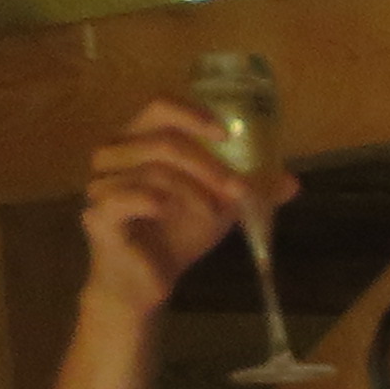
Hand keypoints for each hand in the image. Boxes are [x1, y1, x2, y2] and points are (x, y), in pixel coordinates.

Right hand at [76, 96, 280, 313]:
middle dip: (208, 165)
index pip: (159, 107)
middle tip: (239, 190)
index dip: (192, 114)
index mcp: (139, 142)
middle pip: (163, 140)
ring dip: (193, 190)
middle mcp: (114, 155)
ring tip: (214, 213)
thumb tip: (292, 182)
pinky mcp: (97, 215)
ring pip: (151, 170)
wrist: (147, 281)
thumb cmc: (177, 234)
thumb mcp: (220, 208)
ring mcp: (101, 184)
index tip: (225, 135)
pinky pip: (123, 198)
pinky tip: (169, 212)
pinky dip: (152, 201)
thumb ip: (249, 190)